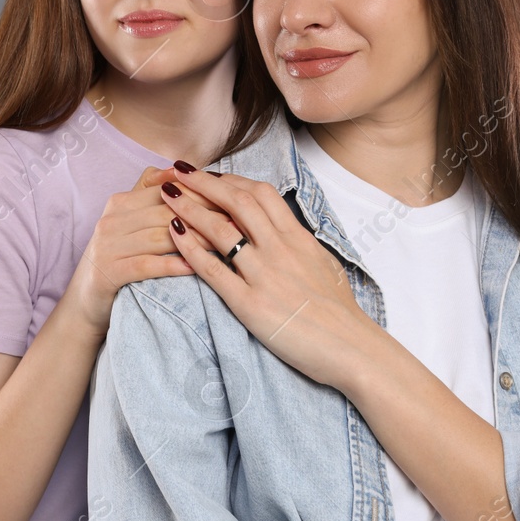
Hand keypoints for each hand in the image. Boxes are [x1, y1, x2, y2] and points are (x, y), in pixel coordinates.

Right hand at [66, 166, 221, 333]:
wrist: (85, 303)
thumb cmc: (118, 260)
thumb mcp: (129, 223)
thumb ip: (149, 194)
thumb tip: (178, 169)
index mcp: (120, 202)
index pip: (167, 191)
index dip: (201, 194)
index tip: (233, 200)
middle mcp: (112, 219)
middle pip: (167, 211)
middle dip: (205, 216)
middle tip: (239, 222)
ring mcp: (107, 245)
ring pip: (160, 236)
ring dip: (196, 240)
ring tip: (226, 245)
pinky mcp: (108, 271)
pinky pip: (146, 264)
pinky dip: (173, 264)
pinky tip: (196, 268)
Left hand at [158, 163, 379, 390]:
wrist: (352, 348)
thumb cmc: (339, 312)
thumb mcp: (324, 265)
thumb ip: (299, 243)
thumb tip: (283, 228)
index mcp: (299, 238)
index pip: (261, 193)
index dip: (231, 179)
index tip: (210, 175)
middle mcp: (280, 250)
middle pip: (237, 201)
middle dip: (203, 182)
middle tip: (178, 172)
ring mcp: (264, 275)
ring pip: (221, 229)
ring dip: (190, 208)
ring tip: (168, 195)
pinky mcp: (250, 304)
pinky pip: (213, 269)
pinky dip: (190, 247)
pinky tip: (173, 234)